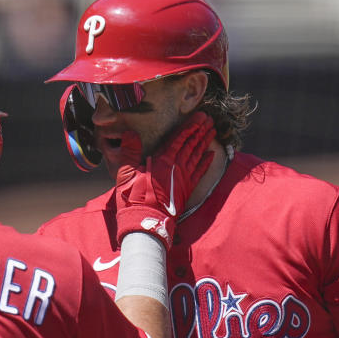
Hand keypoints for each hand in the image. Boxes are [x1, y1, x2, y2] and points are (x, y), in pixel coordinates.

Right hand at [114, 111, 214, 248]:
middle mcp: (176, 167)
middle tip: (209, 119)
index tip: (199, 116)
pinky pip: (199, 173)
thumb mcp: (126, 173)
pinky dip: (205, 163)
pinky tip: (211, 155)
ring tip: (212, 131)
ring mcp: (184, 179)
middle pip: (191, 145)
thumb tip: (130, 133)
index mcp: (163, 160)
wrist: (145, 222)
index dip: (190, 126)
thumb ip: (130, 151)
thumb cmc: (134, 197)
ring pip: (197, 156)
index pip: (179, 139)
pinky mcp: (186, 190)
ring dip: (205, 142)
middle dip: (200, 131)